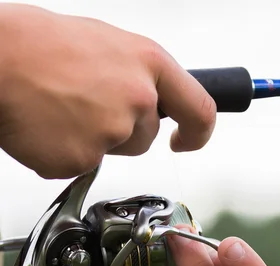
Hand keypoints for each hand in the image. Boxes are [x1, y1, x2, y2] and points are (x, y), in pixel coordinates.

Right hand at [0, 4, 215, 178]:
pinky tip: (47, 127)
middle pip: (145, 138)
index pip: (200, 109)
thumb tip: (144, 98)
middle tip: (83, 106)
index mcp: (148, 63)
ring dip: (92, 141)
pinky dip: (63, 153)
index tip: (185, 141)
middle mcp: (138, 99)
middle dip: (121, 132)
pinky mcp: (82, 159)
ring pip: (112, 153)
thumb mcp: (105, 45)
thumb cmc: (39, 44)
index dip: (197, 132)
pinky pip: (80, 165)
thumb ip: (134, 76)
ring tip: (60, 110)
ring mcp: (111, 132)